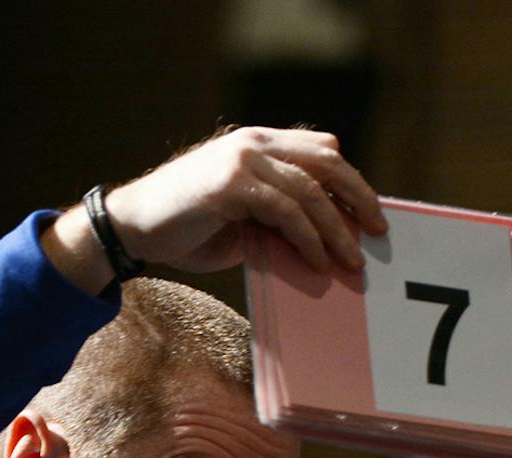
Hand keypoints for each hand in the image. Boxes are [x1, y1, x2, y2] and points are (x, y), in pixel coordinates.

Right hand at [43, 126, 387, 291]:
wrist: (133, 228)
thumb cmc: (187, 228)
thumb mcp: (243, 218)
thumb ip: (279, 216)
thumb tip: (322, 241)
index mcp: (258, 143)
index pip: (320, 151)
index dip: (350, 181)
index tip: (370, 215)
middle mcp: (254, 143)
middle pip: (327, 162)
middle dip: (359, 198)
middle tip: (378, 231)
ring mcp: (242, 160)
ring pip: (311, 190)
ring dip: (337, 230)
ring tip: (352, 261)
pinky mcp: (232, 184)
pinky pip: (286, 210)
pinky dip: (307, 238)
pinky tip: (316, 261)